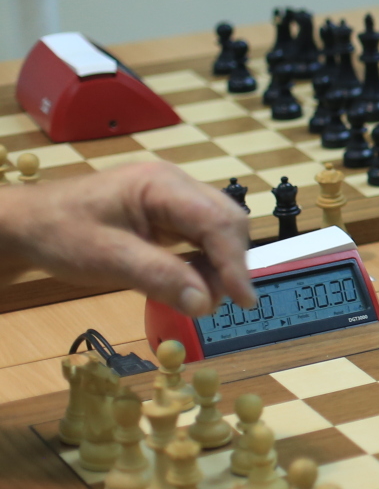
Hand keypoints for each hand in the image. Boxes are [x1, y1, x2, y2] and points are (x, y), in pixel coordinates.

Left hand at [0, 162, 254, 316]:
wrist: (25, 224)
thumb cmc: (59, 232)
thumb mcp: (106, 258)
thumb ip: (159, 277)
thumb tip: (204, 303)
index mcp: (162, 184)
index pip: (217, 221)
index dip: (234, 263)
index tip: (243, 300)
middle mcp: (175, 185)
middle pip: (227, 221)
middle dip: (229, 263)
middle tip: (217, 302)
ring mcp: (173, 198)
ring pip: (219, 230)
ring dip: (218, 266)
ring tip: (199, 297)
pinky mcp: (167, 214)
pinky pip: (201, 236)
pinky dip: (203, 263)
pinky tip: (190, 283)